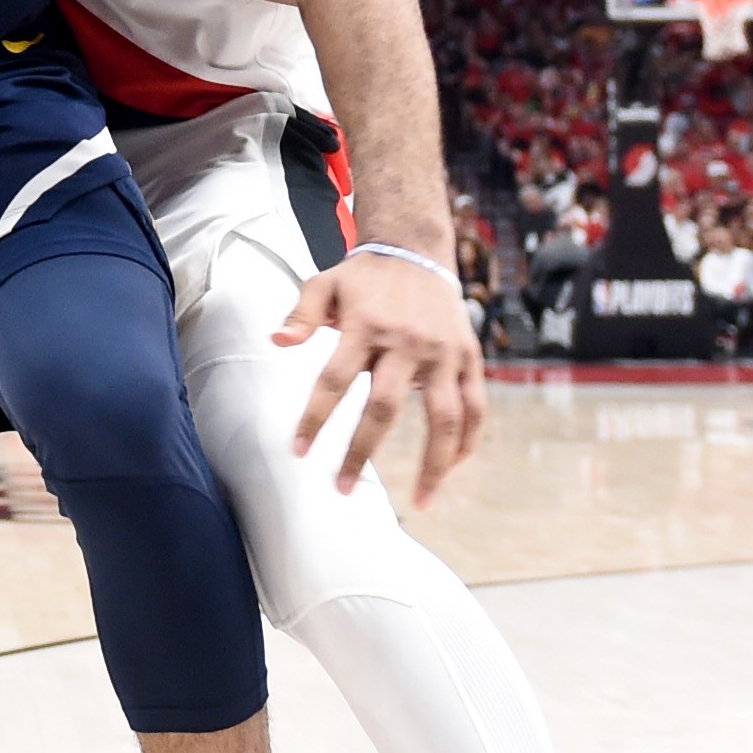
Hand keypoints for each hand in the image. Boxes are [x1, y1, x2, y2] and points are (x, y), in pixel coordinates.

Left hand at [274, 248, 484, 505]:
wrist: (417, 250)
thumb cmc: (364, 276)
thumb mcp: (325, 283)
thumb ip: (302, 315)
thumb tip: (277, 342)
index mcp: (366, 326)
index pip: (334, 380)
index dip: (315, 418)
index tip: (299, 451)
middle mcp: (407, 342)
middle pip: (384, 408)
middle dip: (362, 452)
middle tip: (342, 488)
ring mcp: (443, 352)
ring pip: (445, 418)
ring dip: (434, 464)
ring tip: (421, 502)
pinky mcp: (469, 358)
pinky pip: (475, 408)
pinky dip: (466, 442)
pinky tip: (450, 468)